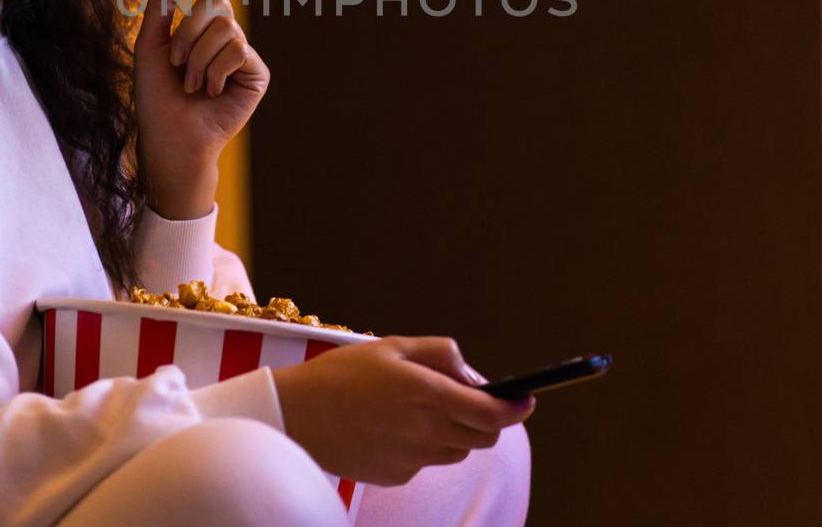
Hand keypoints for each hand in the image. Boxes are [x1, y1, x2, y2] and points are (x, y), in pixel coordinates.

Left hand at [133, 0, 269, 218]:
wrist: (171, 137)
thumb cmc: (158, 96)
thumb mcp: (151, 45)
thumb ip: (162, 5)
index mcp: (203, 26)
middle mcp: (226, 35)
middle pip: (217, 2)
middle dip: (189, 29)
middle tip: (176, 60)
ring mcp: (243, 53)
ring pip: (225, 27)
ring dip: (198, 57)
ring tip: (192, 84)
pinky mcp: (256, 73)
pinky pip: (237, 49)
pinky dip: (216, 70)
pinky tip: (211, 92)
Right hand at [271, 336, 535, 486]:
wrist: (295, 415)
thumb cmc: (341, 374)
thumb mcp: (393, 346)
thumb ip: (441, 354)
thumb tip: (473, 374)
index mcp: (428, 395)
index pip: (493, 413)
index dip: (516, 409)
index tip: (526, 402)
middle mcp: (426, 432)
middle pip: (482, 437)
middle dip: (486, 419)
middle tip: (470, 400)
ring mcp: (412, 458)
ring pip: (456, 450)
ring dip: (454, 431)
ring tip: (419, 409)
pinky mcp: (397, 476)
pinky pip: (426, 462)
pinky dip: (423, 445)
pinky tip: (393, 427)